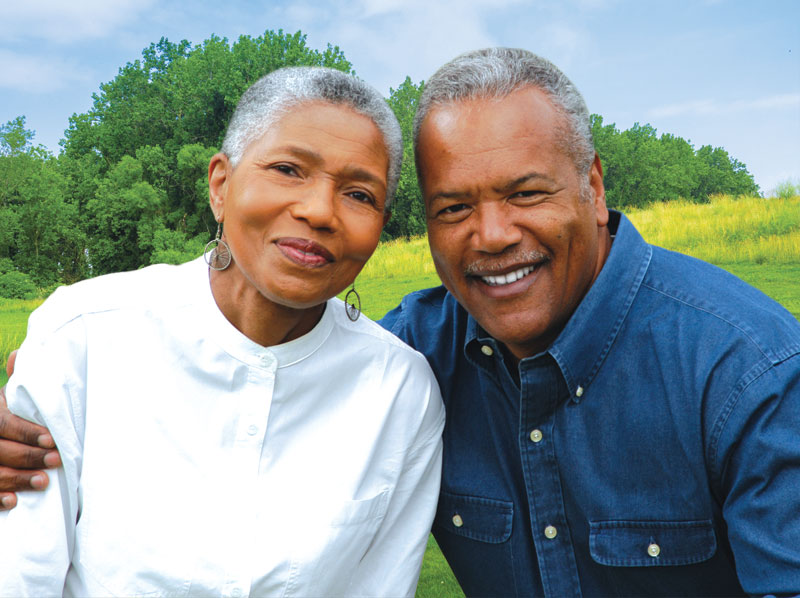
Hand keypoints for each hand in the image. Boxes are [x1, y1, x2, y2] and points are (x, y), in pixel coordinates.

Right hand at [0, 350, 61, 509]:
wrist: (1, 435)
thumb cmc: (7, 413)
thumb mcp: (8, 396)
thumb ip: (18, 380)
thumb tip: (17, 355)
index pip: (4, 423)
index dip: (27, 432)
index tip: (51, 440)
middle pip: (0, 449)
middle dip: (29, 456)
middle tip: (56, 461)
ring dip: (17, 479)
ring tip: (43, 482)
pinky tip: (14, 502)